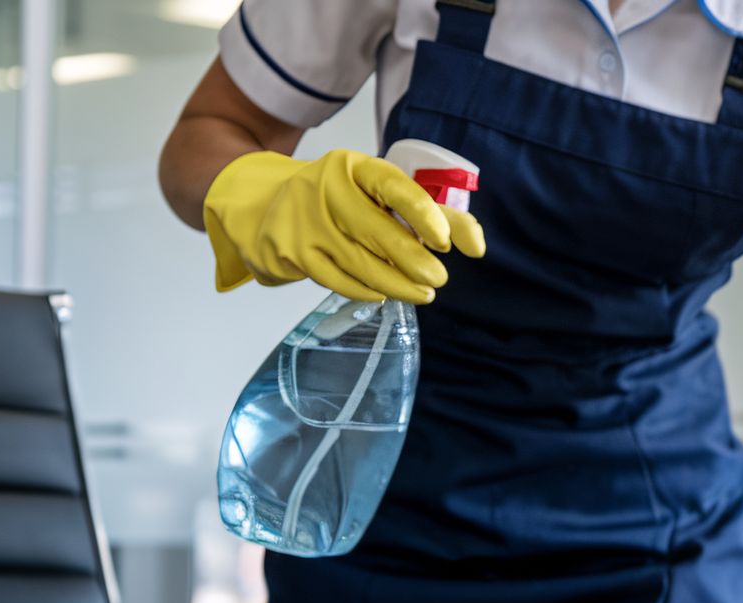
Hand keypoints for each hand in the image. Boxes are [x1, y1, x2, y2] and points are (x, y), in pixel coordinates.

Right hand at [202, 149, 484, 303]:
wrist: (265, 204)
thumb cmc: (339, 200)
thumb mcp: (379, 193)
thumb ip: (432, 213)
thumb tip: (477, 245)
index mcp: (353, 167)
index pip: (393, 186)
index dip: (423, 214)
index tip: (445, 241)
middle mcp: (326, 190)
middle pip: (379, 233)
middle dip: (416, 262)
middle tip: (439, 278)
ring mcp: (306, 223)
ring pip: (362, 264)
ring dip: (398, 284)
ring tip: (423, 293)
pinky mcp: (294, 254)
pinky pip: (339, 280)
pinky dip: (367, 290)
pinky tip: (384, 293)